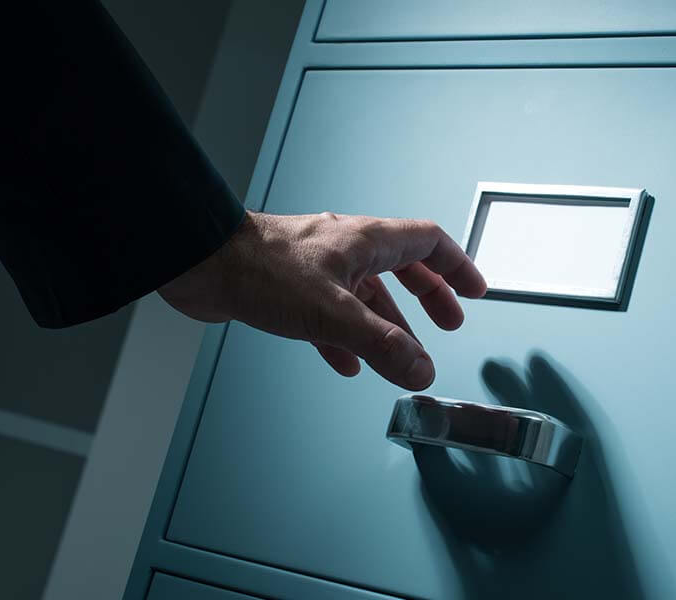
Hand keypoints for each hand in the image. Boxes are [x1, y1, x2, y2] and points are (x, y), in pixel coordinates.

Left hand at [158, 210, 486, 389]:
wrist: (200, 264)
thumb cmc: (261, 269)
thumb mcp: (333, 313)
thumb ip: (382, 344)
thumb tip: (421, 369)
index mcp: (365, 241)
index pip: (428, 242)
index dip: (456, 266)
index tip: (475, 290)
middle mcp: (345, 250)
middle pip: (403, 268)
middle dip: (429, 297)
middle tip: (448, 322)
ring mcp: (318, 269)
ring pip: (367, 296)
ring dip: (389, 326)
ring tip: (403, 355)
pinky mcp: (291, 290)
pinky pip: (332, 315)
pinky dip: (347, 339)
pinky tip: (348, 362)